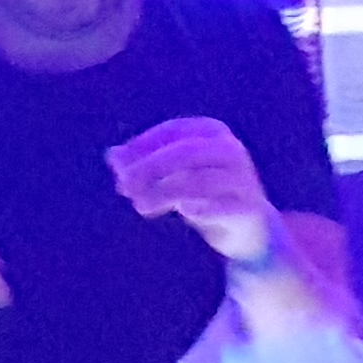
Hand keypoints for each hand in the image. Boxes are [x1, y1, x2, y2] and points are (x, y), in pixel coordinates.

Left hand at [107, 116, 280, 266]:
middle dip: (149, 168)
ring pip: (198, 181)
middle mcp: (230, 150)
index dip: (142, 146)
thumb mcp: (172, 176)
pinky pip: (218, 208)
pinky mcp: (249, 208)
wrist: (251, 231)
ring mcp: (242, 179)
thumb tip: (112, 156)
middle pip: (184, 152)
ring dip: (164, 193)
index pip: (172, 131)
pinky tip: (183, 213)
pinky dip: (197, 210)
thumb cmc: (205, 196)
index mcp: (213, 132)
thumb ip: (144, 165)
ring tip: (140, 206)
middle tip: (124, 187)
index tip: (119, 165)